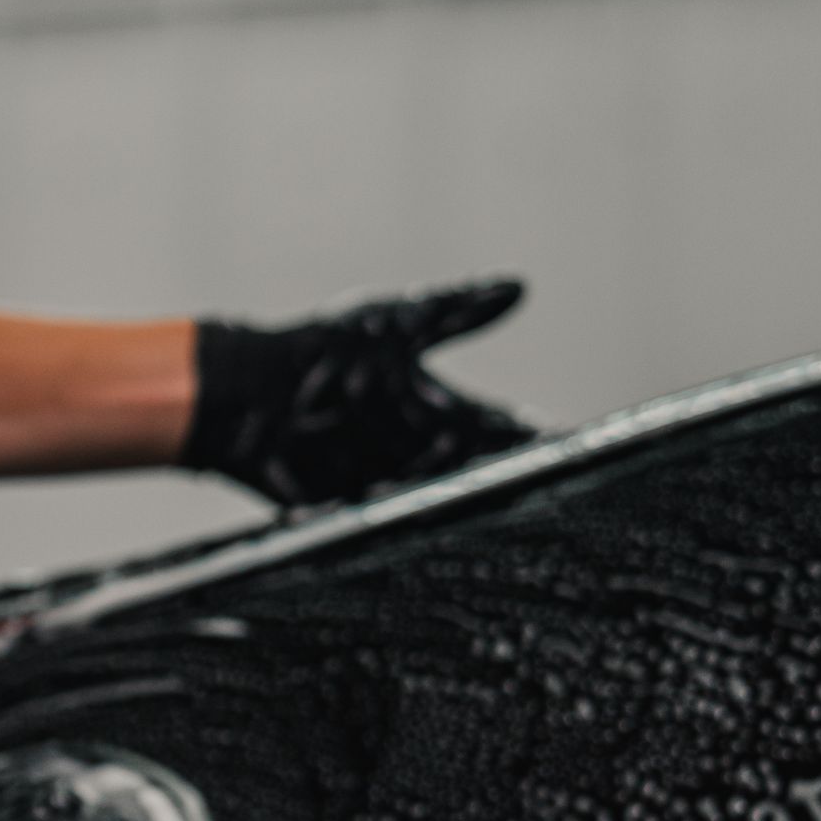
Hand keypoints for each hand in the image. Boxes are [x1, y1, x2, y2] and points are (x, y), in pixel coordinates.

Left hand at [182, 279, 531, 506]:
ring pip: (436, 505)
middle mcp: (420, 453)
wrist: (247, 393)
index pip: (502, 428)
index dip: (538, 438)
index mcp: (438, 411)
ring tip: (488, 513)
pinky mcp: (351, 513)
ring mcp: (388, 486)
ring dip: (453, 507)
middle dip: (505, 483)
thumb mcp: (394, 325)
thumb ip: (455, 314)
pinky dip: (394, 531)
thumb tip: (519, 285)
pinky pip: (381, 529)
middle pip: (478, 475)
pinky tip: (416, 535)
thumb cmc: (322, 352)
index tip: (573, 444)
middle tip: (543, 492)